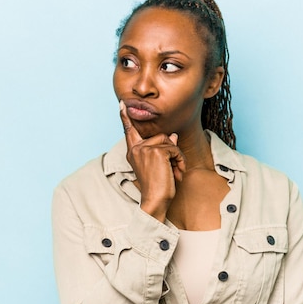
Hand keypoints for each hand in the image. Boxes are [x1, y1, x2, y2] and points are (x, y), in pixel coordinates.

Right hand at [119, 101, 185, 221]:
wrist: (155, 200)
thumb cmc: (157, 186)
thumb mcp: (160, 165)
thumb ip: (163, 148)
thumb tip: (173, 135)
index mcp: (133, 152)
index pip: (129, 131)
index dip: (126, 117)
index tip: (122, 104)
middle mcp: (136, 148)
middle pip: (161, 136)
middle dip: (171, 151)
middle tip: (171, 169)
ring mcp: (145, 149)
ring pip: (169, 142)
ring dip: (177, 157)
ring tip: (174, 172)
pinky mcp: (156, 151)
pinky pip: (175, 148)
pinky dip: (180, 160)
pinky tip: (176, 172)